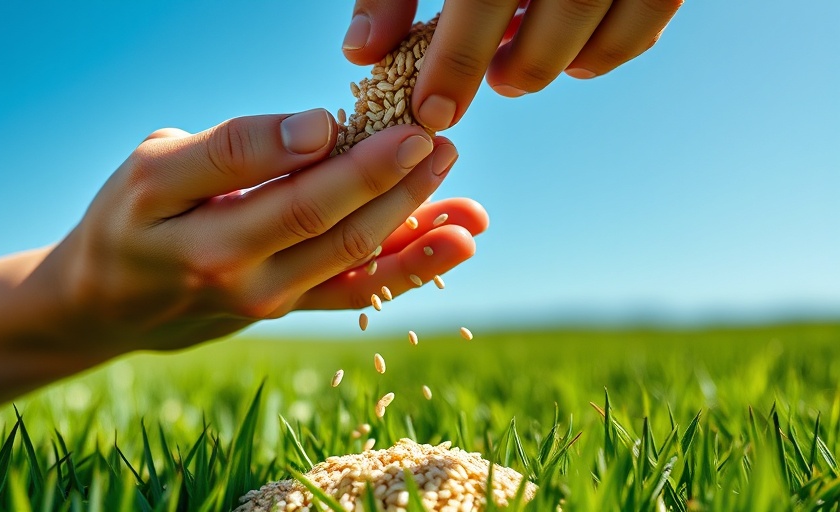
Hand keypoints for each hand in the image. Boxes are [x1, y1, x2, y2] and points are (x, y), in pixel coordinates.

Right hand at [0, 107, 488, 413]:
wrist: (110, 304)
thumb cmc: (132, 218)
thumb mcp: (155, 168)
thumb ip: (233, 148)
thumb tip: (321, 131)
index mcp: (181, 218)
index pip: (261, 177)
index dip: (320, 151)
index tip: (365, 122)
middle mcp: (227, 267)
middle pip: (321, 221)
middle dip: (388, 179)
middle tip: (436, 139)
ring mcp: (262, 298)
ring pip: (351, 259)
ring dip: (416, 225)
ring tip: (469, 200)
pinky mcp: (286, 310)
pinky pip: (355, 291)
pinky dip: (409, 267)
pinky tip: (454, 242)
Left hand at [342, 0, 682, 130]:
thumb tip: (362, 55)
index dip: (455, 58)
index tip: (434, 111)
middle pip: (560, 3)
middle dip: (520, 64)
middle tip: (494, 86)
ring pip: (604, 14)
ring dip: (563, 61)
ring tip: (519, 71)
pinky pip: (648, 15)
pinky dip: (612, 49)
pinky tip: (576, 57)